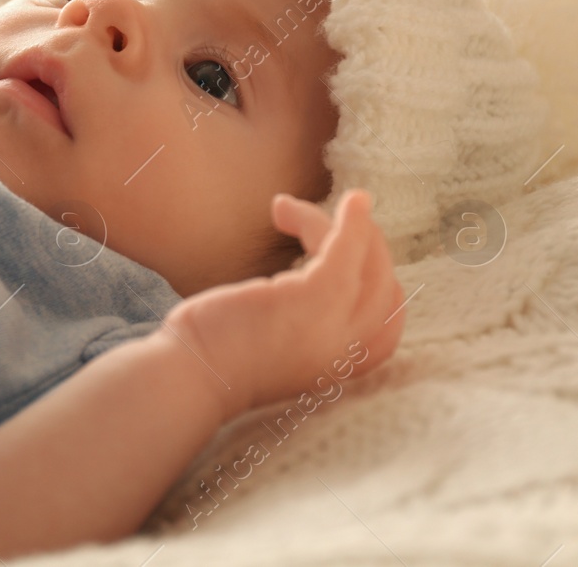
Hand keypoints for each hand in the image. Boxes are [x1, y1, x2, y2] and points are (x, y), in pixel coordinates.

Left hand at [160, 188, 404, 421]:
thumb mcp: (275, 345)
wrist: (190, 378)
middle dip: (364, 247)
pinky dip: (352, 222)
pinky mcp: (312, 300)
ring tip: (288, 209)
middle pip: (383, 288)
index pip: (387, 323)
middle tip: (319, 221)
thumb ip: (301, 325)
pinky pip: (347, 252)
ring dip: (344, 228)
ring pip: (366, 264)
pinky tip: (354, 200)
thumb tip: (299, 282)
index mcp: (341, 369)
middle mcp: (348, 354)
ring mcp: (334, 327)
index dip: (376, 282)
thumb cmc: (218, 357)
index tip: (346, 254)